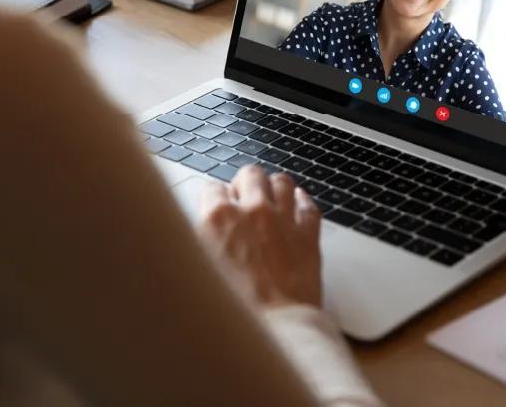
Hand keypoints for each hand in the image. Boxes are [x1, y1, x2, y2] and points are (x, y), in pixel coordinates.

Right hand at [197, 166, 322, 308]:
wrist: (275, 332)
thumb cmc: (233, 313)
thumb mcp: (196, 272)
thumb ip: (197, 244)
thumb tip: (197, 235)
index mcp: (217, 218)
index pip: (211, 188)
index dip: (212, 200)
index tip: (214, 210)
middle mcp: (252, 210)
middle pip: (250, 174)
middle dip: (245, 184)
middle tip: (242, 201)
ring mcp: (284, 220)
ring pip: (282, 182)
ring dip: (274, 189)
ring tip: (270, 201)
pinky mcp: (308, 235)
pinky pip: (308, 205)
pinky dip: (301, 204)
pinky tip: (296, 210)